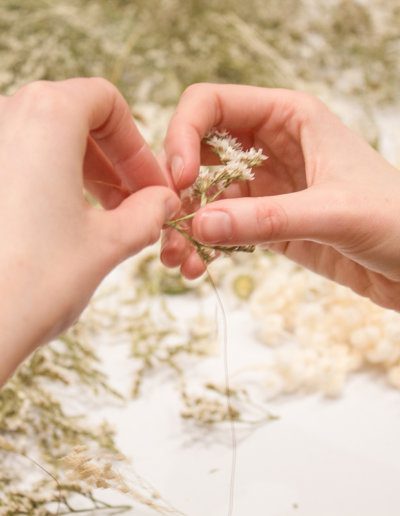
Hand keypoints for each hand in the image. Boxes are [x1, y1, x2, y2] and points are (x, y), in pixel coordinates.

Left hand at [0, 78, 179, 383]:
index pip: (105, 102)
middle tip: (135, 203)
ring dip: (83, 173)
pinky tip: (64, 224)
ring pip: (44, 141)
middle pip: (74, 119)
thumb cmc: (34, 282)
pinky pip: (17, 163)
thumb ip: (147, 214)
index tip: (151, 183)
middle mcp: (4, 117)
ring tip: (104, 217)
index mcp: (46, 116)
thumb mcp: (108, 243)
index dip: (137, 144)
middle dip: (113, 161)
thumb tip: (162, 203)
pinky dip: (49, 183)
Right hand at [161, 83, 399, 310]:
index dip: (183, 134)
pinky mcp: (267, 222)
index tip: (177, 179)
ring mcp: (266, 186)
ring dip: (185, 225)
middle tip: (164, 228)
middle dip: (176, 189)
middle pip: (198, 153)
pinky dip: (205, 246)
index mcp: (288, 117)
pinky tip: (196, 268)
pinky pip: (223, 228)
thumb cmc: (397, 220)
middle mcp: (270, 146)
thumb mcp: (335, 212)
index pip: (212, 105)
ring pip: (206, 196)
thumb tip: (200, 225)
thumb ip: (269, 219)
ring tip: (175, 260)